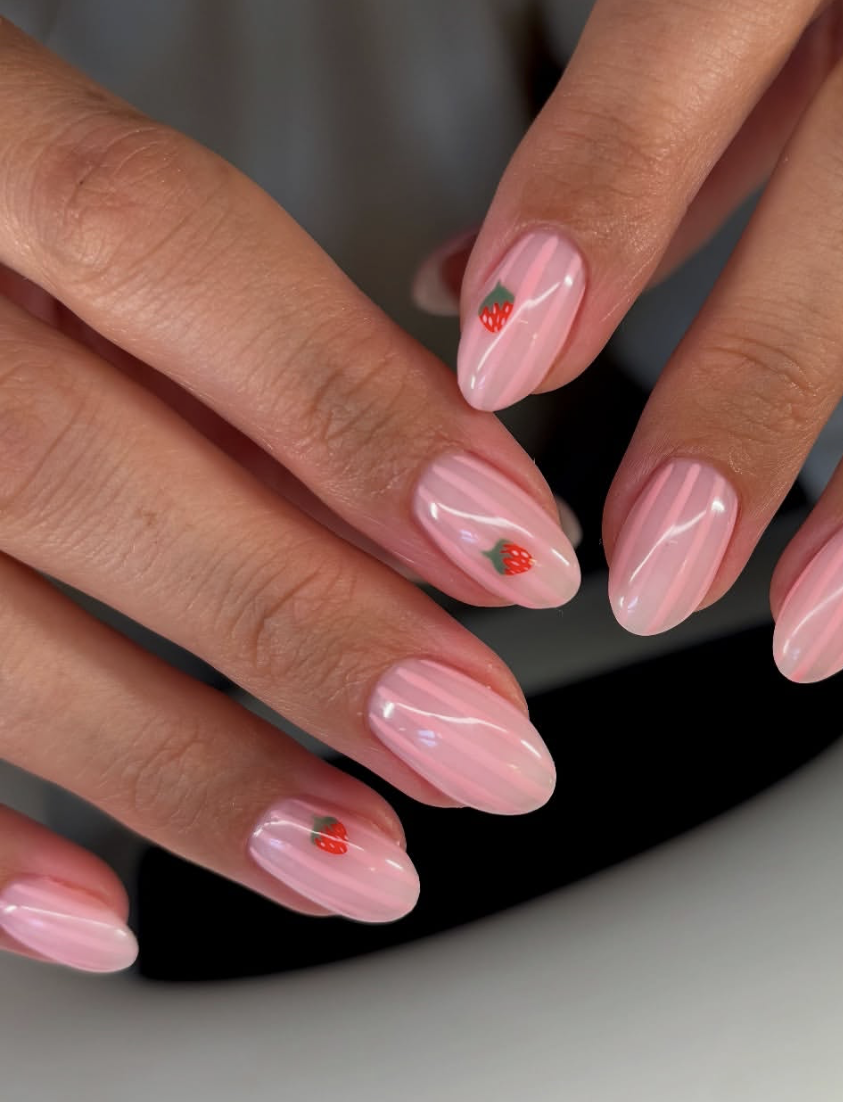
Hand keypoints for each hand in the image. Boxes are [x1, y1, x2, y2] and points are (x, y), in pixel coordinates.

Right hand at [0, 20, 578, 972]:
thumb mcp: (62, 183)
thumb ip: (221, 319)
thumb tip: (438, 488)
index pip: (165, 247)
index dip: (355, 412)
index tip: (522, 546)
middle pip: (71, 462)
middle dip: (307, 625)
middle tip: (485, 747)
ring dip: (186, 769)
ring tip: (363, 861)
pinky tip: (110, 917)